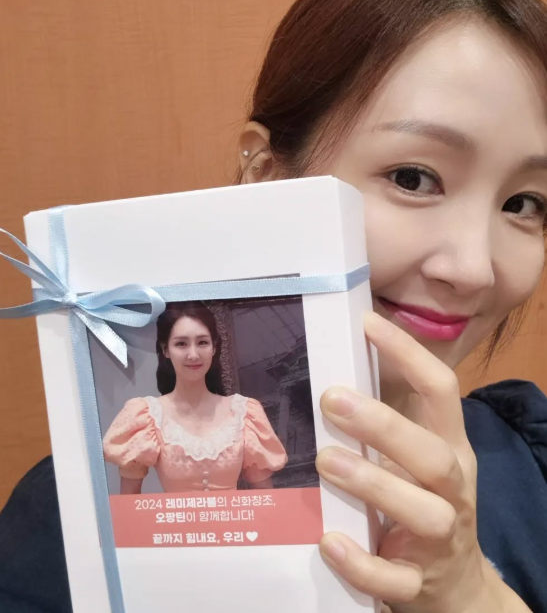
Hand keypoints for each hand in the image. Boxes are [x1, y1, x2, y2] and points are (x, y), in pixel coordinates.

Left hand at [315, 311, 527, 612]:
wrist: (458, 589)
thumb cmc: (427, 505)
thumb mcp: (420, 461)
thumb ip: (390, 425)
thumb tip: (339, 370)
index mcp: (451, 449)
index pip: (442, 391)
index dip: (408, 354)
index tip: (368, 323)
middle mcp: (452, 489)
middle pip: (432, 455)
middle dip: (384, 425)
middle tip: (332, 399)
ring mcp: (440, 539)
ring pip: (422, 512)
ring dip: (373, 483)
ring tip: (326, 461)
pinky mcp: (418, 584)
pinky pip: (394, 579)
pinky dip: (362, 563)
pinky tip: (329, 542)